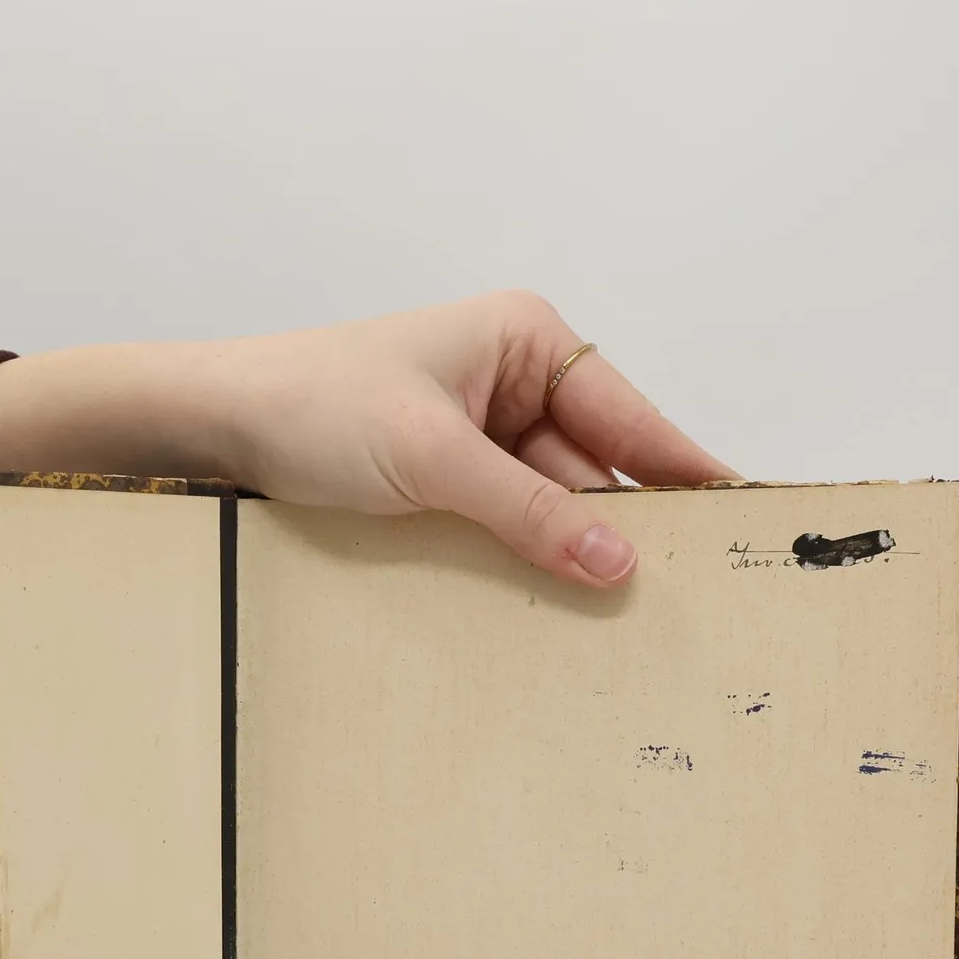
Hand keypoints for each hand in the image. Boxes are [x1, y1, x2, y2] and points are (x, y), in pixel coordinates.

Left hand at [0, 291, 736, 587]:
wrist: (219, 426)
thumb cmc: (316, 407)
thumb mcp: (433, 459)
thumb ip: (528, 511)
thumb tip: (618, 563)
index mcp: (527, 340)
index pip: (629, 415)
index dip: (683, 472)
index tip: (739, 519)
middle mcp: (513, 380)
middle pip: (596, 467)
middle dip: (626, 528)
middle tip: (686, 596)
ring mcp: (478, 435)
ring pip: (550, 506)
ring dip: (570, 555)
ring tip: (626, 619)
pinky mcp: (443, 481)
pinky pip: (505, 525)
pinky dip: (523, 562)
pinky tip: (552, 606)